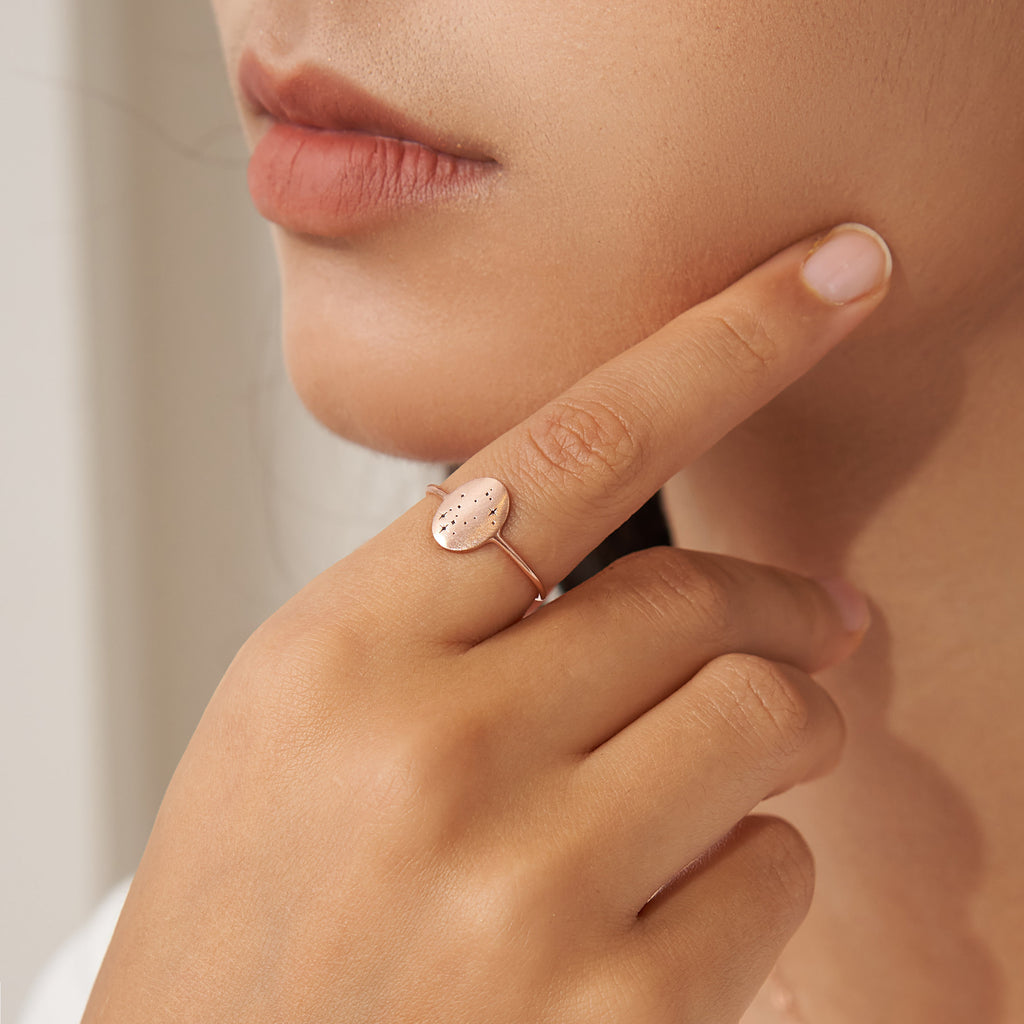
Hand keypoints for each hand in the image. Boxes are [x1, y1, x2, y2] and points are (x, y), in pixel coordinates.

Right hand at [84, 224, 889, 1022]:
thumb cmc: (260, 915)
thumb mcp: (298, 720)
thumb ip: (440, 610)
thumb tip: (607, 529)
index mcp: (341, 650)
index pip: (573, 446)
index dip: (722, 343)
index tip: (830, 276)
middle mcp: (434, 749)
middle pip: (699, 601)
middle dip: (776, 609)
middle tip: (806, 628)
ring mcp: (527, 886)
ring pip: (764, 723)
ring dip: (774, 736)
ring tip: (720, 776)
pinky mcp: (616, 1012)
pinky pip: (773, 876)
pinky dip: (750, 873)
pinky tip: (666, 909)